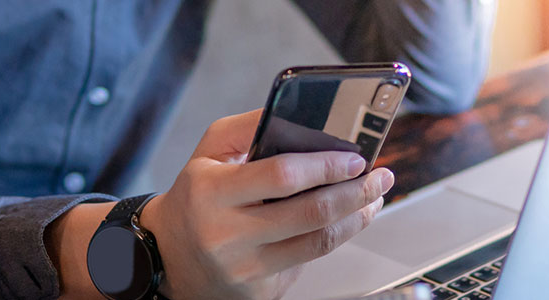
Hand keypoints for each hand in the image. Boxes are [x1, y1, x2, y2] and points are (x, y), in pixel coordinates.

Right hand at [140, 109, 393, 298]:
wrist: (168, 256)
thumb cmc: (197, 196)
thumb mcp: (208, 152)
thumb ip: (249, 126)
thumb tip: (301, 113)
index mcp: (212, 192)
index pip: (283, 176)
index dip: (326, 166)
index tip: (356, 158)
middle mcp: (226, 234)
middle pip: (311, 213)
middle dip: (356, 193)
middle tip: (380, 177)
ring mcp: (244, 267)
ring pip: (318, 242)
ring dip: (356, 218)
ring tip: (373, 199)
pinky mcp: (259, 291)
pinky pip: (307, 262)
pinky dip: (333, 239)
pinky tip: (346, 222)